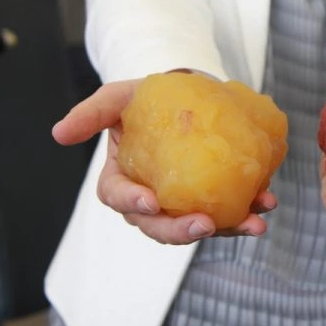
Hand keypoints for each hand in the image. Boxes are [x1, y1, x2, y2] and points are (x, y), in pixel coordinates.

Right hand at [52, 78, 276, 244]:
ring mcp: (188, 202)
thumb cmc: (151, 99)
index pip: (119, 198)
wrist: (192, 93)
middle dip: (182, 232)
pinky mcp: (218, 197)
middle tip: (205, 225)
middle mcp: (155, 200)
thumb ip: (92, 112)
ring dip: (230, 228)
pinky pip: (232, 210)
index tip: (150, 202)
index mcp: (125, 180)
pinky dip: (250, 209)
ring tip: (254, 223)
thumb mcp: (119, 96)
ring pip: (202, 225)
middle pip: (161, 227)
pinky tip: (267, 202)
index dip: (132, 203)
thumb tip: (58, 133)